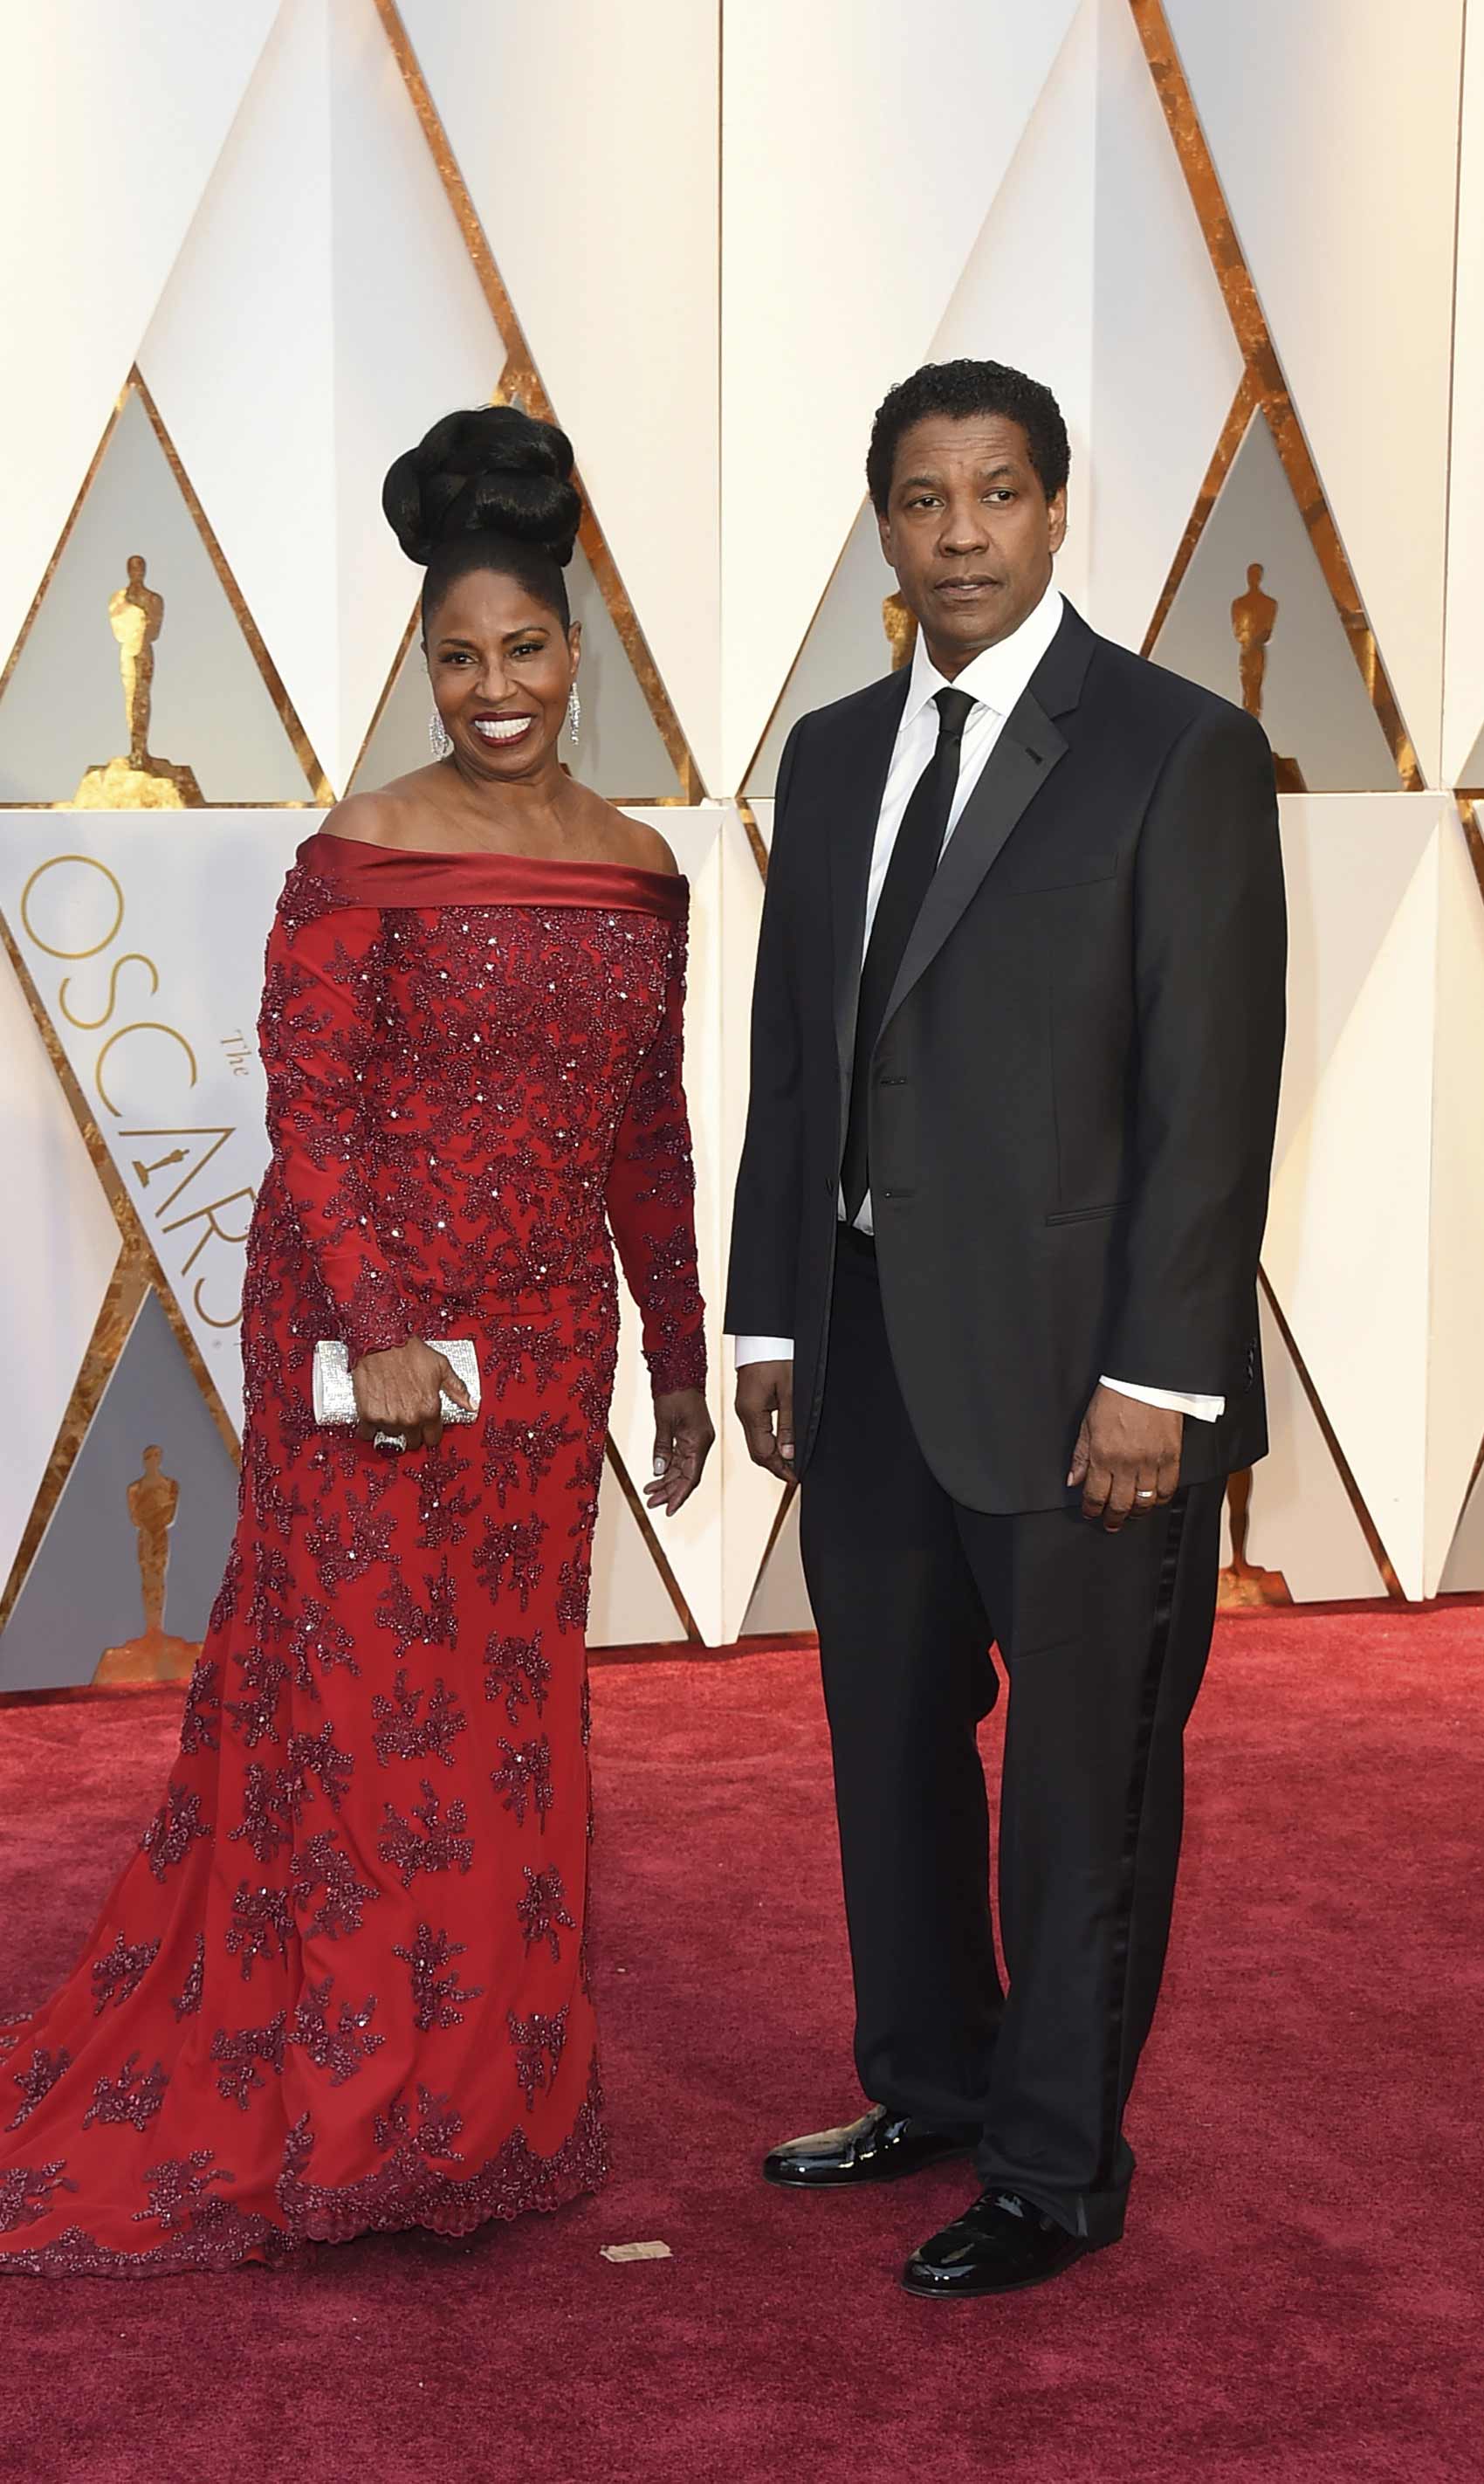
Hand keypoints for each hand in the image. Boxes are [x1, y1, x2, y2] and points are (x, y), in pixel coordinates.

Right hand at [354, 1340, 472, 1453]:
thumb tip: (471, 1404)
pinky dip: (369, 1427)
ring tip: (391, 1408)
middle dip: (411, 1431)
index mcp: (430, 1410)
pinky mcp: (368, 1415)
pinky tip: (374, 1414)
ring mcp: (388, 1419)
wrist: (382, 1341)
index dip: (429, 1432)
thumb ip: (457, 1389)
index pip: (432, 1438)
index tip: (425, 1426)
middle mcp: (410, 1418)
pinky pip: (367, 1433)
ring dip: (391, 1427)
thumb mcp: (441, 1367)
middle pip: (412, 1441)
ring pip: (391, 1436)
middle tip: (407, 1414)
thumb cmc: (409, 1351)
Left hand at [645, 1388, 714, 1516]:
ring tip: (650, 1492)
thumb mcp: (664, 1421)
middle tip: (652, 1503)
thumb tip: (658, 1471)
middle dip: (669, 1491)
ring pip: (682, 1469)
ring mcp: (696, 1440)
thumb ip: (662, 1447)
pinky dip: (668, 1468)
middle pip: (687, 1476)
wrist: (680, 1373)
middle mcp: (701, 1443)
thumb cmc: (674, 1392)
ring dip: (667, 1482)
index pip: (691, 1477)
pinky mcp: (689, 1436)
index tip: (668, 1510)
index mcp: (699, 1441)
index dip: (679, 1495)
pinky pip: (679, 1458)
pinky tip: (656, 1477)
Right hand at [735, 1359, 794, 1482]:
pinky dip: (768, 1441)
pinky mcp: (747, 1403)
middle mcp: (743, 1413)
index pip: (763, 1452)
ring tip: (790, 1461)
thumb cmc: (777, 1355)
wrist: (764, 1334)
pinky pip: (755, 1429)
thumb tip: (789, 1452)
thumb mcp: (791, 1391)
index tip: (794, 1477)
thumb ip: (789, 1424)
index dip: (779, 1468)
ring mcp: (743, 1408)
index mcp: (751, 1412)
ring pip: (755, 1442)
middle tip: (794, 1473)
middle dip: (775, 1465)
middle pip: (756, 1451)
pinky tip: (780, 1443)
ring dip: (772, 1454)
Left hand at [1067, 1384, 1181, 1530]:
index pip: (1096, 1495)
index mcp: (1103, 1455)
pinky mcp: (1171, 1457)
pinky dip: (1160, 1499)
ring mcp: (1151, 1461)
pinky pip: (1168, 1488)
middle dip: (1113, 1518)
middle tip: (1111, 1523)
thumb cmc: (1116, 1397)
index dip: (1092, 1509)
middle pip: (1120, 1504)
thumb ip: (1081, 1456)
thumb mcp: (1088, 1425)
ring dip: (1136, 1512)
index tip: (1091, 1513)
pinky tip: (1154, 1500)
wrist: (1146, 1380)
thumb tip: (1073, 1480)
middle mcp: (1127, 1463)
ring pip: (1145, 1501)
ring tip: (1131, 1514)